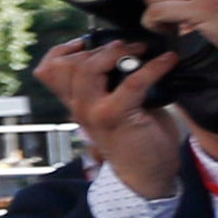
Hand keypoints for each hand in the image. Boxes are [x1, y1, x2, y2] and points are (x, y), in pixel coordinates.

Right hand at [39, 33, 188, 201]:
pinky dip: (153, 67)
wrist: (146, 176)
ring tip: (141, 50)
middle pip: (68, 64)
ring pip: (88, 69)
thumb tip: (128, 53)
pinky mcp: (116, 116)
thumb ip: (109, 86)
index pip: (49, 70)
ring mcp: (93, 112)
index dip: (65, 49)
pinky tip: (168, 61)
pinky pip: (131, 81)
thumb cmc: (136, 139)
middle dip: (98, 47)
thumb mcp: (113, 108)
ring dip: (117, 52)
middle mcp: (78, 107)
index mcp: (75, 103)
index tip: (90, 41)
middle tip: (128, 46)